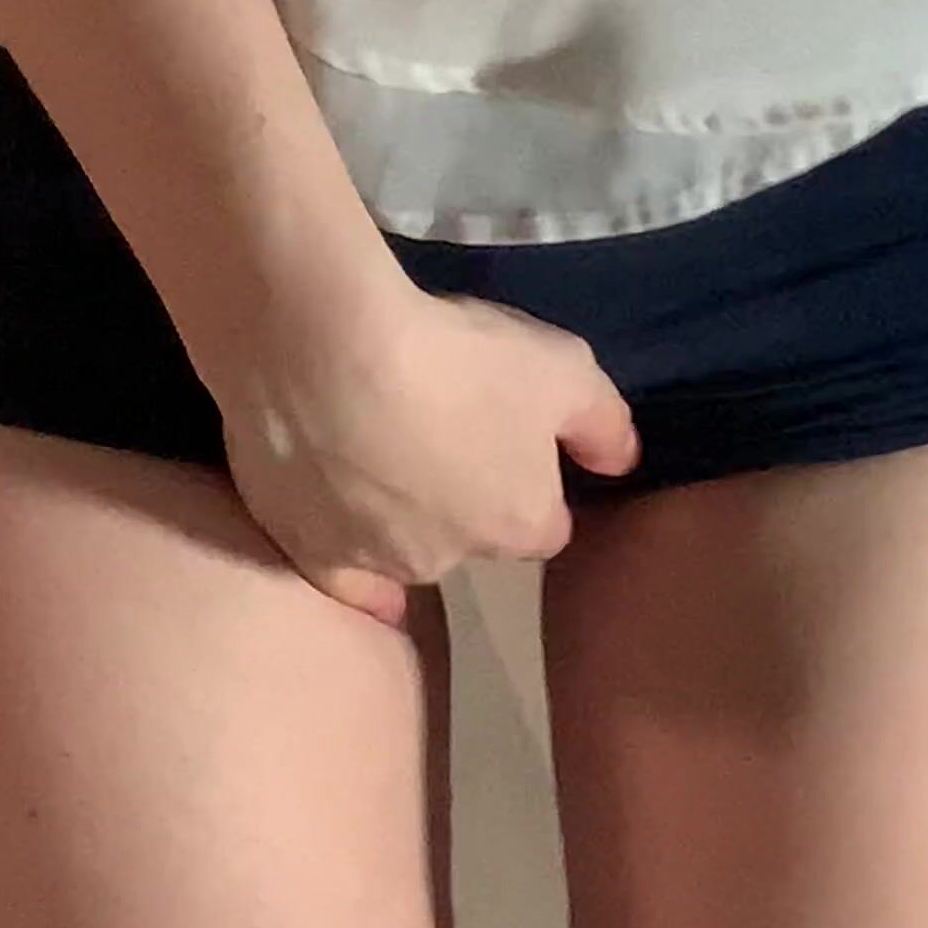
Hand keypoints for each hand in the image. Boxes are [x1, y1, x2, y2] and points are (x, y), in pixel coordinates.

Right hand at [221, 282, 640, 626]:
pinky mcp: (306, 549)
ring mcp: (375, 561)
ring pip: (402, 548)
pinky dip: (348, 564)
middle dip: (461, 496)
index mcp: (520, 525)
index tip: (504, 435)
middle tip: (432, 423)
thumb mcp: (564, 368)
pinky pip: (339, 580)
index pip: (544, 523)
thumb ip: (603, 423)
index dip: (528, 479)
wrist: (325, 347)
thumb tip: (620, 463)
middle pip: (470, 536)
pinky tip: (343, 541)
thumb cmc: (456, 356)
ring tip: (370, 441)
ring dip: (398, 511)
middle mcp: (452, 561)